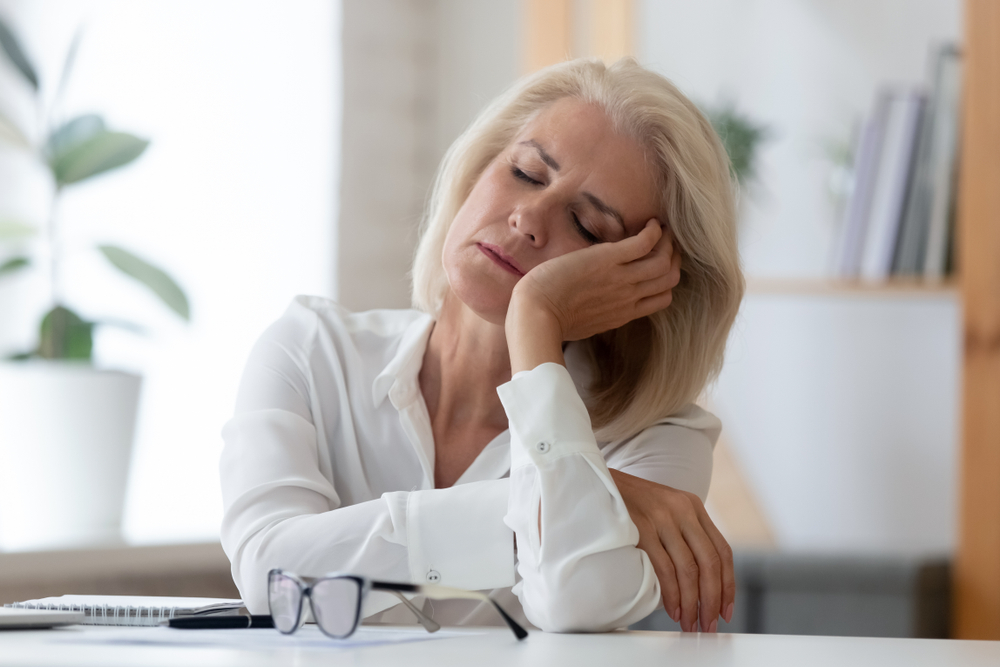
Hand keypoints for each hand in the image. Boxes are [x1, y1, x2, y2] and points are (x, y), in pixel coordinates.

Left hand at [509, 219, 681, 342]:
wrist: (535, 313)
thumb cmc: (548, 319)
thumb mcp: (584, 322)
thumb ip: (600, 312)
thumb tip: (599, 303)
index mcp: (623, 314)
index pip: (662, 299)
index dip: (666, 280)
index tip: (660, 264)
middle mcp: (628, 297)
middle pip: (669, 278)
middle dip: (673, 258)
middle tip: (666, 242)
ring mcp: (621, 279)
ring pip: (664, 261)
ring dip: (668, 242)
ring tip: (661, 229)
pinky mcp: (608, 260)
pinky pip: (645, 243)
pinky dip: (654, 231)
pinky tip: (649, 223)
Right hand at [609, 468, 734, 632]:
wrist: (598, 482)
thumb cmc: (630, 503)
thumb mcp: (665, 509)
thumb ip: (684, 533)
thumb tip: (698, 580)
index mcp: (693, 506)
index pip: (722, 550)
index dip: (728, 585)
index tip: (726, 611)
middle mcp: (682, 510)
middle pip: (710, 562)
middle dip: (712, 599)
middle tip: (708, 625)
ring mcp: (662, 518)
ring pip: (689, 568)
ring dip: (692, 602)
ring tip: (689, 623)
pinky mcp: (641, 528)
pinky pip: (664, 568)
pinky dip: (671, 593)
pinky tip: (672, 608)